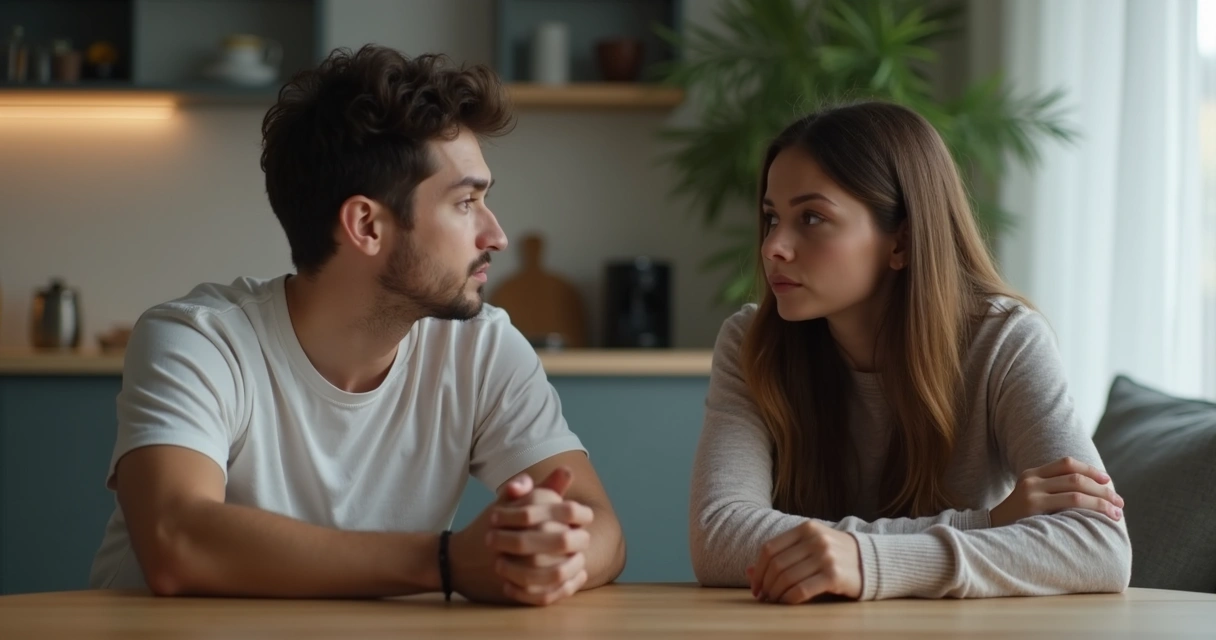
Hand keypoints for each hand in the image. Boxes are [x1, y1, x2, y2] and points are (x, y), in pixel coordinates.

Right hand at [486, 467, 591, 605]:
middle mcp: (518, 540)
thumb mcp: (512, 502)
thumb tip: (567, 470)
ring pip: (557, 571)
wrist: (459, 559)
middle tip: (584, 540)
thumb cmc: (493, 526)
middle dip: (580, 541)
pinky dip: (563, 588)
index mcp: (521, 514)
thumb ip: (541, 488)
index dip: (581, 514)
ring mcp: (514, 568)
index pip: (565, 511)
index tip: (586, 518)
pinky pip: (545, 594)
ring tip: (580, 561)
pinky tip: (572, 578)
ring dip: (574, 566)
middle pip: (563, 541)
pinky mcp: (512, 591)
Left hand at [748, 521, 861, 603]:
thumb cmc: (834, 556)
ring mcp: (826, 556)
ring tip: (774, 601)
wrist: (872, 562)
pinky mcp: (834, 575)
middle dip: (765, 584)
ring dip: (776, 593)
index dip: (758, 569)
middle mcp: (816, 539)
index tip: (755, 585)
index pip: (770, 548)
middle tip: (763, 597)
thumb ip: (781, 556)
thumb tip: (748, 571)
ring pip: (787, 577)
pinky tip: (787, 603)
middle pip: (776, 564)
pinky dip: (789, 599)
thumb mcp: (809, 548)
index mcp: (806, 528)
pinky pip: (801, 590)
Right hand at [989, 457, 1124, 526]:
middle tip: (1119, 502)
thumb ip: (1051, 491)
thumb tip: (1090, 493)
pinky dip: (1089, 508)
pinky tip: (1101, 517)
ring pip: (1076, 489)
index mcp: (1032, 473)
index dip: (1090, 469)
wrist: (991, 532)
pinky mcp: (1033, 506)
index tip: (1108, 481)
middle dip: (1102, 489)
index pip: (1066, 463)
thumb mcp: (1031, 499)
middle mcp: (1031, 479)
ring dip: (1101, 500)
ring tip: (1116, 513)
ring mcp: (1031, 492)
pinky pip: (1069, 502)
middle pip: (1075, 476)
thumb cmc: (1018, 520)